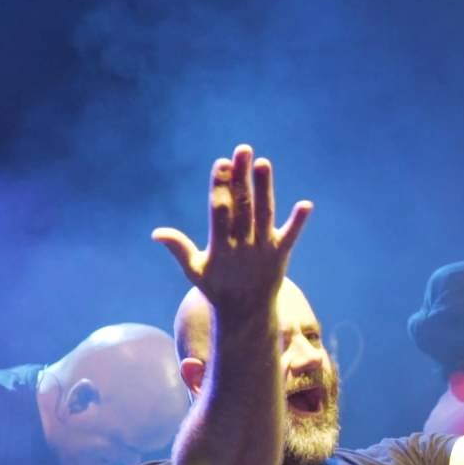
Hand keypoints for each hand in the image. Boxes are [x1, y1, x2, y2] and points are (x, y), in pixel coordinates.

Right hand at [152, 145, 310, 314]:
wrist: (246, 314)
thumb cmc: (217, 288)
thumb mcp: (195, 271)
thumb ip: (179, 249)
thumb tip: (157, 233)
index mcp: (219, 248)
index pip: (220, 211)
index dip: (221, 186)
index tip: (222, 163)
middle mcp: (242, 247)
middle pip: (242, 206)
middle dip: (242, 178)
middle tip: (243, 150)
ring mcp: (263, 250)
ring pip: (264, 214)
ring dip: (264, 188)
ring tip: (263, 163)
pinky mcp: (280, 255)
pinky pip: (291, 237)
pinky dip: (298, 222)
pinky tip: (306, 204)